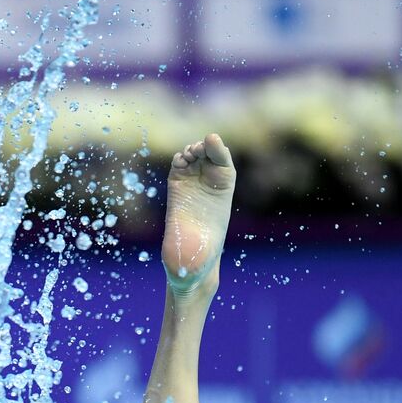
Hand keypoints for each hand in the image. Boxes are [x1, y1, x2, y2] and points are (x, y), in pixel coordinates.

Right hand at [161, 133, 235, 294]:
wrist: (190, 260)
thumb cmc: (198, 257)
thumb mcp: (198, 253)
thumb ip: (193, 247)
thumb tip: (183, 250)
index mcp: (221, 196)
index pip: (224, 165)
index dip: (219, 152)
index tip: (211, 141)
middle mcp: (208, 187)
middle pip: (211, 155)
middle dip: (205, 147)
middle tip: (196, 149)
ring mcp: (192, 185)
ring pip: (196, 157)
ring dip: (192, 150)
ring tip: (186, 155)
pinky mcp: (177, 186)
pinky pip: (180, 165)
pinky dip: (179, 158)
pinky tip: (178, 161)